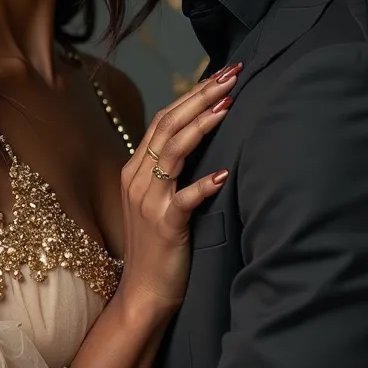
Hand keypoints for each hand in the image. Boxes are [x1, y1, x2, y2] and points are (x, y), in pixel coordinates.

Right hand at [117, 62, 240, 318]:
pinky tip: (224, 173)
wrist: (143, 293)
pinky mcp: (164, 225)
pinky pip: (183, 199)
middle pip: (169, 126)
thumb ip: (170, 169)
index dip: (192, 94)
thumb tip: (199, 138)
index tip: (220, 74)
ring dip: (201, 126)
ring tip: (227, 105)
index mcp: (136, 168)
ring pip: (173, 151)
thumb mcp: (157, 200)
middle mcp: (138, 178)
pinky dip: (203, 184)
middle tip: (230, 75)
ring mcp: (148, 201)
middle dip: (201, 96)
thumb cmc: (159, 245)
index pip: (164, 119)